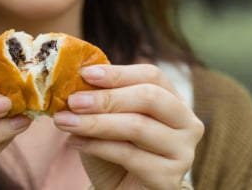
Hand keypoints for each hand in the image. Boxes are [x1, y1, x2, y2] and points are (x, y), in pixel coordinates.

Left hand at [53, 64, 203, 189]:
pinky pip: (129, 155)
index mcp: (174, 100)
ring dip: (95, 122)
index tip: (85, 74)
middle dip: (106, 98)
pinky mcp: (170, 178)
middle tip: (73, 101)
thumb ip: (100, 98)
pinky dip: (97, 146)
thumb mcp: (107, 117)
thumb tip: (76, 78)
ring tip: (64, 121)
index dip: (118, 73)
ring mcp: (183, 152)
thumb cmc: (115, 150)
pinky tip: (74, 142)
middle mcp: (187, 123)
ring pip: (137, 127)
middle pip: (149, 97)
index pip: (152, 76)